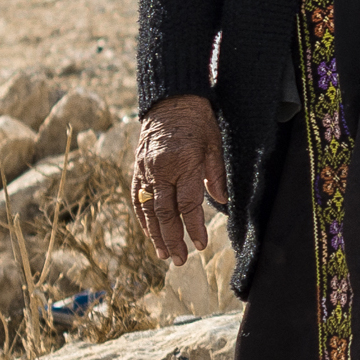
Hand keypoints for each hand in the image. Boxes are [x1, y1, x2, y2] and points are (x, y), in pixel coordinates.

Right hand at [133, 94, 222, 265]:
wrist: (170, 99)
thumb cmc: (198, 121)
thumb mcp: (215, 144)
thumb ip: (217, 174)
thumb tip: (222, 202)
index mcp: (182, 164)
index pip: (188, 204)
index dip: (194, 227)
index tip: (200, 245)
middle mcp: (160, 169)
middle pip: (164, 212)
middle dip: (172, 238)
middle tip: (180, 260)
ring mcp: (145, 169)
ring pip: (147, 209)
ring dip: (155, 234)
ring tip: (163, 254)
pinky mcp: (137, 168)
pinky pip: (136, 197)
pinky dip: (142, 217)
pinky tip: (149, 232)